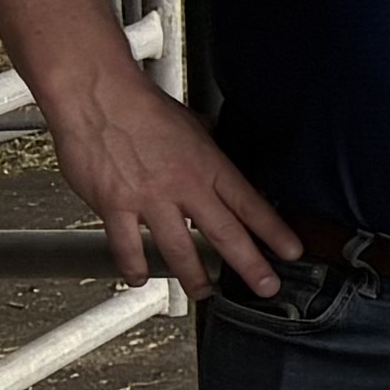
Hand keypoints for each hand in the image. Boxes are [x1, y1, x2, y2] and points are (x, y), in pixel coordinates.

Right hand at [41, 83, 301, 297]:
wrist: (98, 97)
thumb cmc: (141, 105)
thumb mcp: (191, 122)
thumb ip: (206, 141)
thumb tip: (215, 140)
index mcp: (208, 165)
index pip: (251, 205)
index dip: (274, 232)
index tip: (291, 252)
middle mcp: (184, 186)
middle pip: (226, 234)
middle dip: (250, 266)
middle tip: (266, 287)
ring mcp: (150, 199)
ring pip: (179, 250)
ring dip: (194, 276)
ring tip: (204, 292)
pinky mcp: (114, 206)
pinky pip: (127, 247)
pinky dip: (134, 266)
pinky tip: (140, 278)